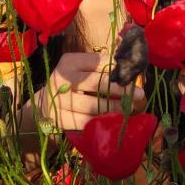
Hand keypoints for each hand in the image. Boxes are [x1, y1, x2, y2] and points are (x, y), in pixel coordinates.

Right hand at [31, 52, 145, 131]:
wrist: (43, 105)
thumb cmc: (71, 83)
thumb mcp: (80, 69)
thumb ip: (100, 66)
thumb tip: (128, 63)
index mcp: (69, 62)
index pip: (98, 62)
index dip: (117, 69)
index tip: (133, 75)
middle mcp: (62, 79)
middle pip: (96, 83)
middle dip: (120, 89)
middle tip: (140, 94)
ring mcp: (58, 100)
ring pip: (92, 106)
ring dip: (114, 108)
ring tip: (128, 108)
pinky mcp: (59, 119)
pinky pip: (85, 122)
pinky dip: (100, 122)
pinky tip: (112, 121)